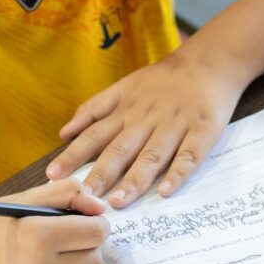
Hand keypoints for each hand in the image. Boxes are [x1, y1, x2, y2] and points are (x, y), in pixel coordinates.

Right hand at [0, 179, 108, 263]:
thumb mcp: (21, 201)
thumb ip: (65, 196)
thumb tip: (99, 206)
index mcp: (38, 238)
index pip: (96, 232)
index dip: (94, 221)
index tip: (82, 217)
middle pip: (95, 259)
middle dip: (87, 244)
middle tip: (67, 235)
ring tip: (54, 254)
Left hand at [45, 45, 247, 205]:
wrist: (209, 61)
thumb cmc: (163, 79)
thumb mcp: (125, 85)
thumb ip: (95, 109)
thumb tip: (64, 132)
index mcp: (127, 110)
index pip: (95, 135)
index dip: (74, 155)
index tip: (54, 176)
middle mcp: (148, 119)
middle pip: (121, 149)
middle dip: (101, 174)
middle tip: (84, 197)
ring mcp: (176, 125)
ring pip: (152, 155)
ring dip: (135, 179)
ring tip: (119, 202)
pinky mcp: (203, 131)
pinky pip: (190, 155)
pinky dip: (179, 173)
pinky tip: (167, 190)